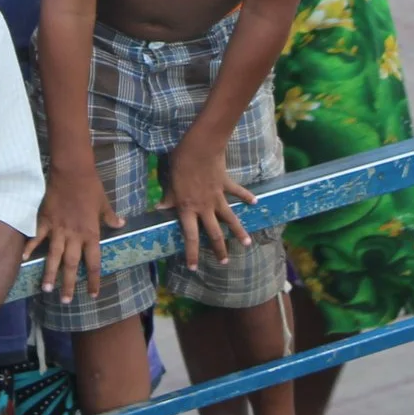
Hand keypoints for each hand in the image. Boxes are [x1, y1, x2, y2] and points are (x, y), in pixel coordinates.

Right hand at [24, 164, 121, 302]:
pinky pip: (37, 237)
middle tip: (64, 300)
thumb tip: (121, 224)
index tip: (92, 294)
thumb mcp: (104, 203)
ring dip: (50, 273)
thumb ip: (110, 217)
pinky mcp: (45, 220)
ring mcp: (58, 229)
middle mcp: (74, 236)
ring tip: (46, 289)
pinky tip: (24, 258)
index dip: (92, 279)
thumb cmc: (90, 187)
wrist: (72, 171)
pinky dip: (30, 247)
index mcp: (91, 234)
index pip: (93, 263)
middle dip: (68, 284)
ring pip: (54, 256)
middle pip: (71, 264)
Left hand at [164, 137, 256, 268]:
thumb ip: (167, 198)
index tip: (194, 267)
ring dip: (239, 231)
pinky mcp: (226, 184)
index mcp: (188, 208)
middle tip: (224, 262)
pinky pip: (238, 192)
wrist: (200, 147)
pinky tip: (255, 202)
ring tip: (246, 244)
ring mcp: (218, 196)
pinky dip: (246, 197)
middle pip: (214, 233)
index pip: (190, 236)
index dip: (192, 253)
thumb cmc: (180, 163)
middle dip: (219, 249)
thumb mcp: (169, 182)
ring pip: (230, 219)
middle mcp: (205, 207)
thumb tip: (158, 210)